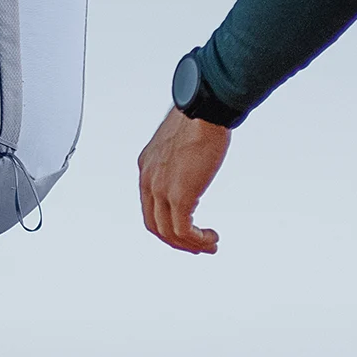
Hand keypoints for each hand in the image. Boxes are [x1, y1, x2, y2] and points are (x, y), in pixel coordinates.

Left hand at [138, 106, 230, 254]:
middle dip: (176, 240)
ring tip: (209, 245)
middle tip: (196, 245)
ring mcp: (161, 190)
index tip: (184, 229)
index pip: (150, 206)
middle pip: (154, 224)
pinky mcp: (179, 195)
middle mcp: (149, 180)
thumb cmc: (199, 118)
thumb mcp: (181, 142)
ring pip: (168, 232)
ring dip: (190, 244)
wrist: (204, 111)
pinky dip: (196, 240)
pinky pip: (183, 230)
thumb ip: (181, 159)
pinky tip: (209, 238)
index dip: (166, 222)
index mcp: (147, 167)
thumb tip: (195, 164)